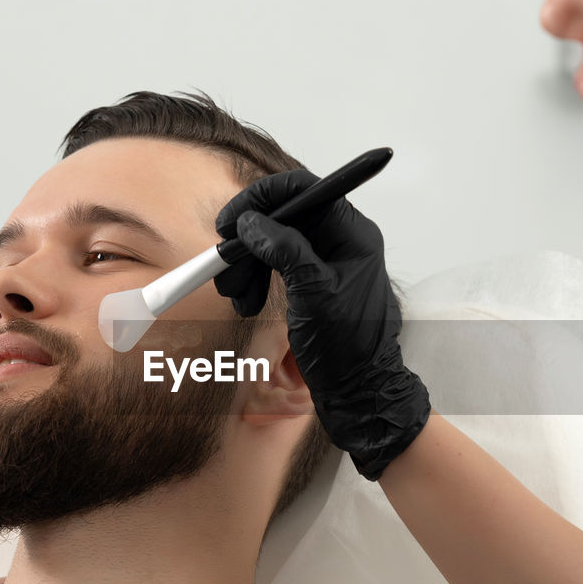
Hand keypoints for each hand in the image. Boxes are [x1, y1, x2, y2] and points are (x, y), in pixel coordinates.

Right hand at [215, 170, 429, 479]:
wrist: (358, 393)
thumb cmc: (348, 348)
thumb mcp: (314, 293)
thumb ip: (285, 249)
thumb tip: (252, 221)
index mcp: (352, 235)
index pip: (305, 190)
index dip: (264, 198)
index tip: (232, 219)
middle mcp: (341, 242)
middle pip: (284, 217)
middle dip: (249, 240)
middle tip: (224, 261)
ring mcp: (326, 262)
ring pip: (274, 244)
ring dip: (247, 266)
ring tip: (236, 296)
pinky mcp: (312, 283)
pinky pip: (276, 267)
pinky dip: (255, 281)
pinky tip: (246, 305)